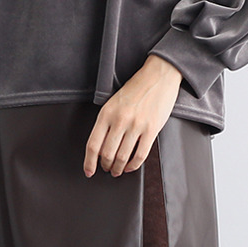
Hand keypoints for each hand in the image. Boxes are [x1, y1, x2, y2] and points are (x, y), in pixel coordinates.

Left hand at [83, 54, 183, 177]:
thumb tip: (100, 147)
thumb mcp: (113, 102)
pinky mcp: (152, 129)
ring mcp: (136, 125)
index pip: (93, 144)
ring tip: (117, 170)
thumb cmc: (136, 88)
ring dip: (118, 168)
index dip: (89, 162)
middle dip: (105, 166)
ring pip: (122, 157)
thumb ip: (107, 122)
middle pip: (107, 154)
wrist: (158, 75)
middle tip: (106, 169)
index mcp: (106, 113)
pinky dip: (133, 165)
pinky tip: (130, 167)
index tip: (89, 171)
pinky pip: (140, 155)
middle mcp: (120, 120)